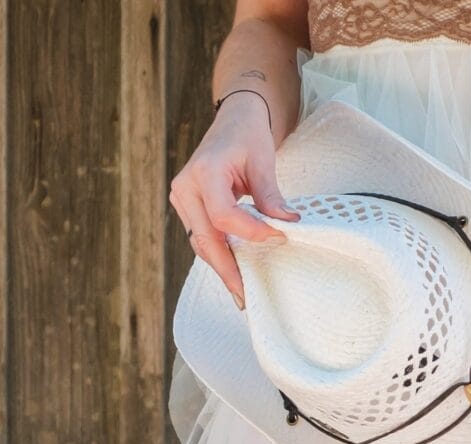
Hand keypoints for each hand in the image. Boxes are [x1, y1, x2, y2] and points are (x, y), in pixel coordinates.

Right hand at [170, 91, 299, 309]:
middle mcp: (186, 188)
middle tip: (246, 296)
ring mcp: (183, 199)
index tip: (278, 239)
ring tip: (241, 292)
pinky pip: (203, 236)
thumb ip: (270, 196)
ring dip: (222, 266)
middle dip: (228, 269)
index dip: (250, 232)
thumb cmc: (247, 135)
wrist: (233, 121)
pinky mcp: (188, 207)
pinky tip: (236, 272)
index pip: (224, 215)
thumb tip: (287, 226)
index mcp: (204, 172)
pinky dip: (220, 254)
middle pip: (206, 238)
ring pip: (201, 242)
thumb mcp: (263, 161)